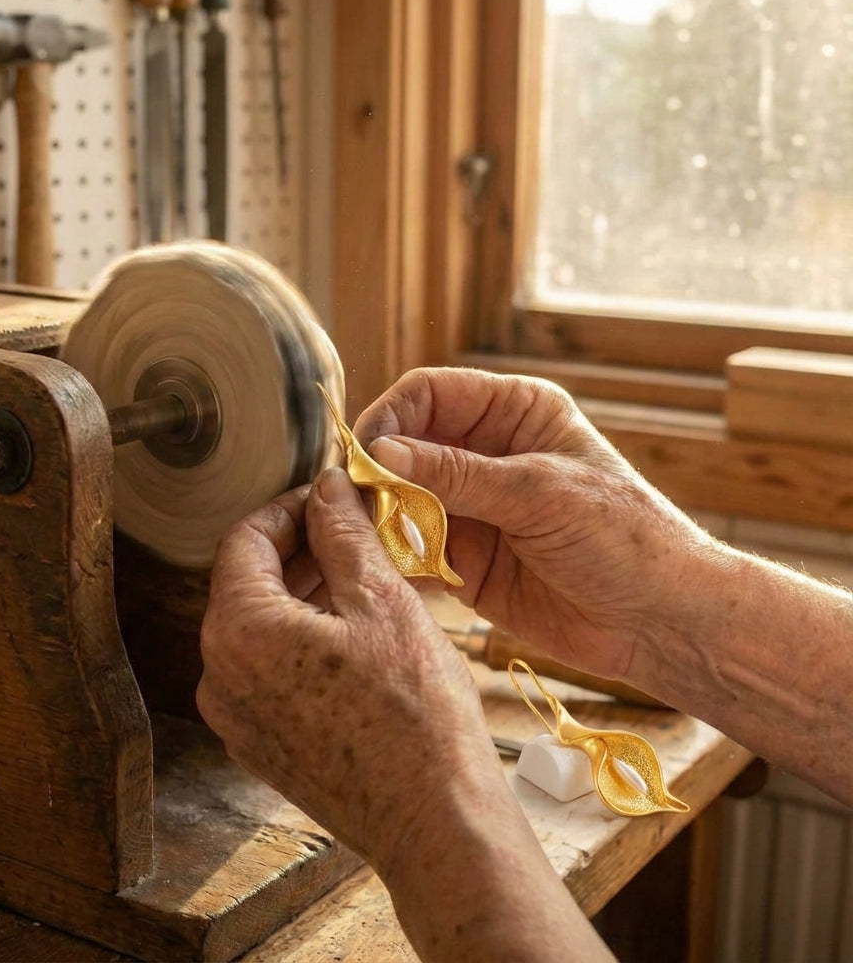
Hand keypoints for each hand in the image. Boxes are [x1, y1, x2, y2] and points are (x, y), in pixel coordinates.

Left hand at [196, 467, 499, 868]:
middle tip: (357, 530)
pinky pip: (272, 671)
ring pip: (263, 628)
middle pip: (250, 584)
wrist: (435, 823)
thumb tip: (328, 487)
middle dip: (303, 549)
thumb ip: (344, 533)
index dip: (290, 507)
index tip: (330, 497)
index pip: (244, 539)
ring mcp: (238, 718)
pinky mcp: (263, 745)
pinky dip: (306, 639)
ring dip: (308, 593)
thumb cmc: (415, 715)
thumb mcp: (382, 601)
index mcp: (238, 631)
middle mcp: (220, 677)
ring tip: (366, 575)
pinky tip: (357, 628)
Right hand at [353, 367, 712, 679]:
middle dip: (378, 472)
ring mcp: (471, 508)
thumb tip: (380, 452)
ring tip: (370, 539)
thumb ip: (457, 474)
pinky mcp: (462, 559)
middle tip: (356, 503)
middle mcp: (485, 453)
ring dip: (380, 517)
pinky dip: (394, 558)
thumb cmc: (623, 538)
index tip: (365, 454)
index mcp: (514, 413)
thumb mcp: (539, 494)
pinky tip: (390, 569)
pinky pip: (410, 549)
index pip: (430, 394)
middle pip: (405, 445)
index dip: (391, 417)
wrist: (657, 621)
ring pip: (399, 498)